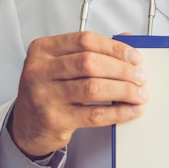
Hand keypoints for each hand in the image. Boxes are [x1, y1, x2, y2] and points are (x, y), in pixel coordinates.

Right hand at [9, 31, 146, 157]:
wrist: (28, 126)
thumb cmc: (49, 92)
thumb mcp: (62, 66)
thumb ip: (91, 51)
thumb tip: (129, 40)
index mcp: (43, 50)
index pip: (85, 41)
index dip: (114, 48)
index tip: (134, 57)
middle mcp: (40, 70)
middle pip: (91, 63)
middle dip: (123, 70)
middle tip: (140, 77)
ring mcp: (44, 95)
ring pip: (93, 88)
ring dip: (124, 91)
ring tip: (139, 94)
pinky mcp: (54, 119)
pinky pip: (94, 115)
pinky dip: (118, 112)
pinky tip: (130, 110)